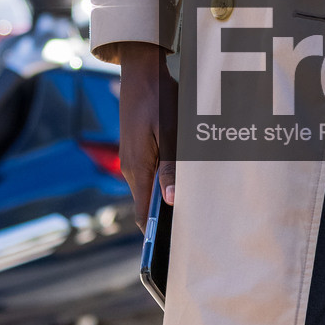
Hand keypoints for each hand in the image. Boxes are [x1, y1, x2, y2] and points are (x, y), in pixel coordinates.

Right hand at [118, 42, 177, 230]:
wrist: (141, 71)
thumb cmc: (159, 100)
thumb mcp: (171, 133)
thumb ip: (170, 168)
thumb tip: (171, 201)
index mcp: (136, 168)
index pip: (142, 215)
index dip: (153, 236)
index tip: (169, 253)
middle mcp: (131, 168)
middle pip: (147, 205)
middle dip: (165, 220)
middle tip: (192, 232)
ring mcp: (132, 158)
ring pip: (150, 189)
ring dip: (167, 198)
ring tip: (193, 208)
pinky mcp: (138, 149)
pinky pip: (151, 174)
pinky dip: (165, 182)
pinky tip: (183, 181)